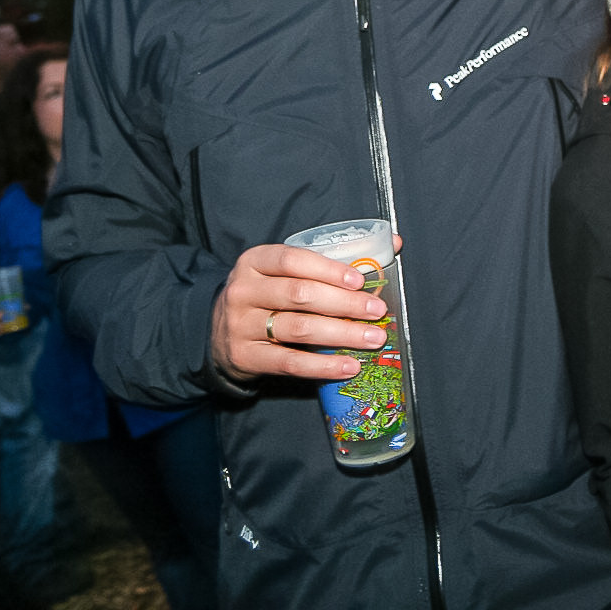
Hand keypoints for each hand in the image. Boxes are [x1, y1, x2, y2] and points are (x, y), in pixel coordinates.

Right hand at [210, 235, 400, 382]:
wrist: (217, 333)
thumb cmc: (267, 296)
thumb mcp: (283, 272)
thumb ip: (331, 259)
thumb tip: (393, 242)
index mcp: (255, 261)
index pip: (292, 260)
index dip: (329, 270)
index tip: (361, 280)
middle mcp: (244, 291)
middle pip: (299, 294)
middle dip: (344, 303)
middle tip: (377, 311)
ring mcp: (241, 325)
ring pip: (298, 329)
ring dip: (341, 334)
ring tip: (373, 339)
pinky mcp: (245, 357)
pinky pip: (290, 363)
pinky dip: (323, 365)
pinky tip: (349, 366)